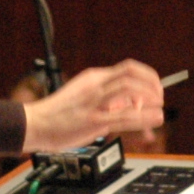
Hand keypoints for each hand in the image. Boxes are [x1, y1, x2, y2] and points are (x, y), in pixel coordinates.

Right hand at [21, 62, 164, 153]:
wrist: (34, 124)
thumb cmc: (58, 114)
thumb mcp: (86, 98)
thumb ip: (108, 100)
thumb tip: (133, 105)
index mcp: (93, 78)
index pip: (127, 69)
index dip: (146, 76)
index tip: (155, 88)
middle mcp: (95, 86)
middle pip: (131, 74)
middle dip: (151, 84)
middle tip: (159, 97)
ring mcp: (94, 102)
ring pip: (129, 90)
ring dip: (150, 97)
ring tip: (159, 108)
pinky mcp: (93, 120)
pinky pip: (124, 116)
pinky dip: (144, 116)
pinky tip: (155, 118)